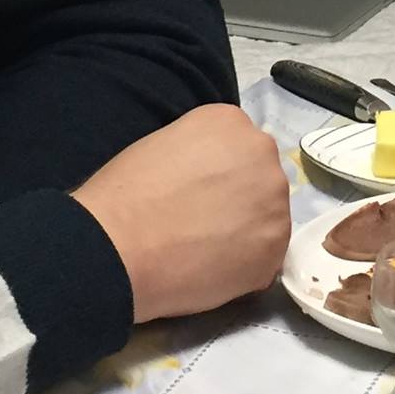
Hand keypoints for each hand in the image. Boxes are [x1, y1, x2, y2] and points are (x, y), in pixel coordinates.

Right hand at [72, 102, 291, 324]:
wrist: (118, 246)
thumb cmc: (124, 195)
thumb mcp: (164, 145)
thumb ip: (200, 155)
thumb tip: (211, 180)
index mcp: (231, 122)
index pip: (238, 146)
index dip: (218, 174)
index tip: (196, 193)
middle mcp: (263, 153)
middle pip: (260, 178)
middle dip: (239, 199)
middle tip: (202, 223)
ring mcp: (275, 202)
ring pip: (267, 218)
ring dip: (246, 233)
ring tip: (205, 251)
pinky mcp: (275, 248)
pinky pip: (266, 257)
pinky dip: (245, 267)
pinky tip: (211, 271)